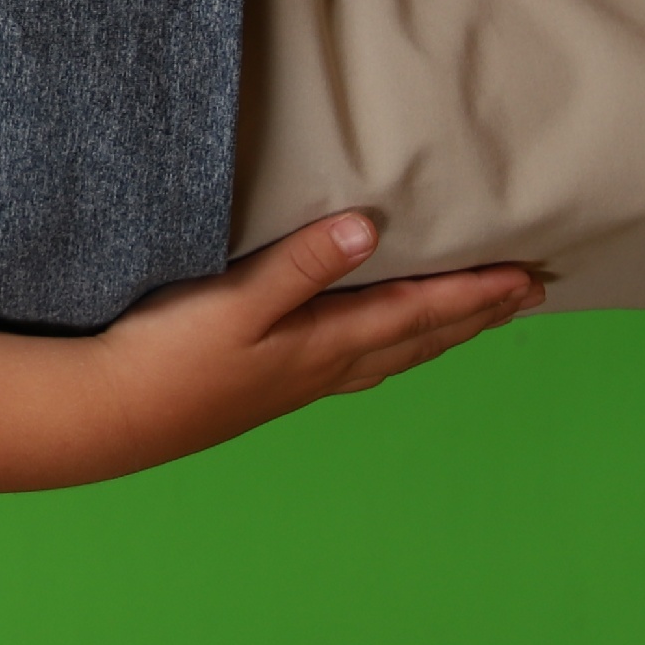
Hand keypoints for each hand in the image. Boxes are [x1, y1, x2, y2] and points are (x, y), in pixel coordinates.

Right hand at [89, 214, 540, 468]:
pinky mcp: (273, 387)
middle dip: (476, 314)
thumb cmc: (168, 357)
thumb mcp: (232, 303)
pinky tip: (381, 348)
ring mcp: (300, 382)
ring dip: (442, 334)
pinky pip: (361, 363)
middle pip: (420, 338)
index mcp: (324, 344)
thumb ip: (298, 265)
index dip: (475, 293)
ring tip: (476, 318)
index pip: (418, 312)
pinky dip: (395, 348)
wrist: (113, 415)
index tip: (529, 276)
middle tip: (530, 294)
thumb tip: (367, 229)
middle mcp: (325, 367)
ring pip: (395, 355)